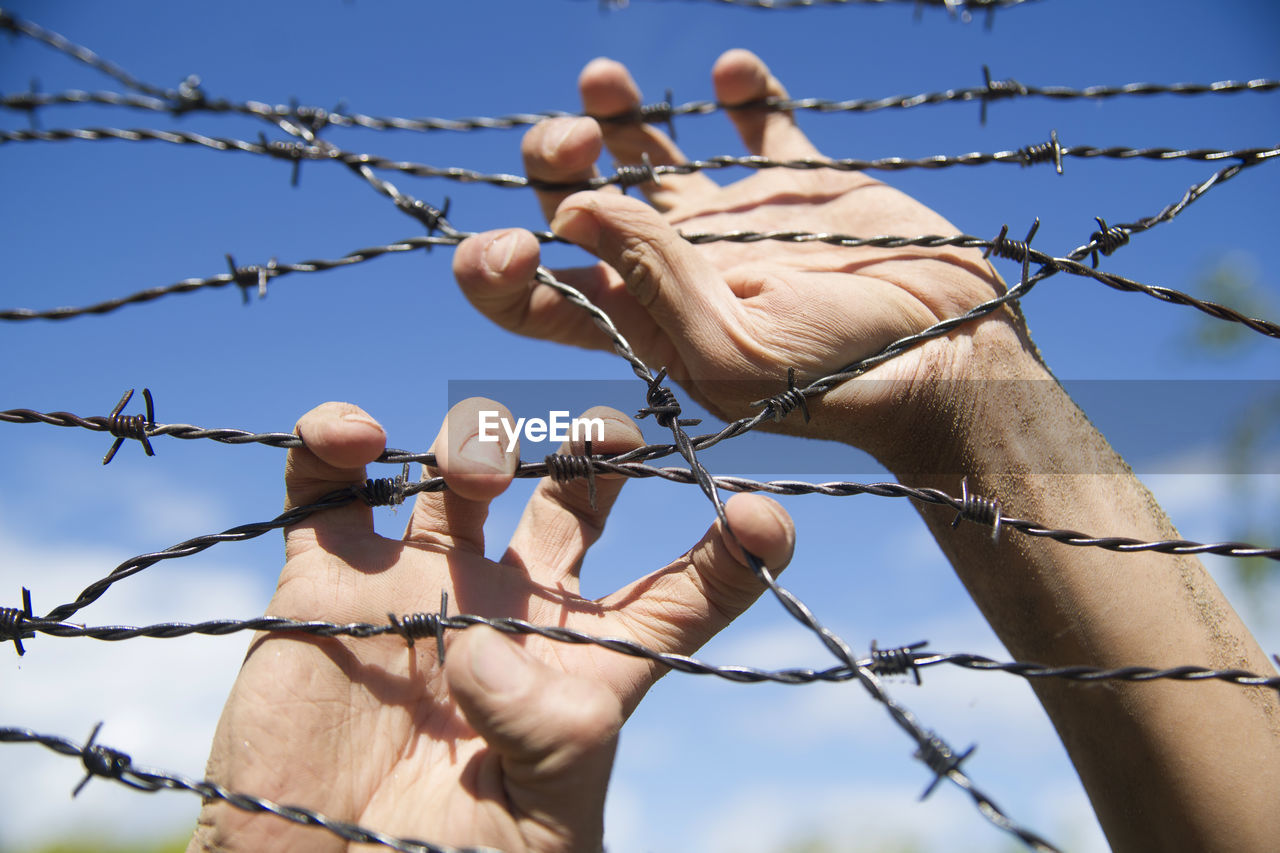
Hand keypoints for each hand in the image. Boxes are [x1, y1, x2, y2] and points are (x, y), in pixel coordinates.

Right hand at [191, 398, 793, 852]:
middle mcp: (510, 609)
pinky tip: (354, 437)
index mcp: (583, 666)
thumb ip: (548, 735)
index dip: (733, 555)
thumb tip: (483, 645)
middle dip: (601, 452)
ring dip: (479, 441)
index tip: (763, 518)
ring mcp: (421, 584)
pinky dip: (335, 443)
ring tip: (478, 469)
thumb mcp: (542, 826)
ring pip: (464, 474)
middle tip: (614, 431)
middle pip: (576, 503)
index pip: (679, 597)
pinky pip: (332, 487)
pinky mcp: (328, 581)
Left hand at [452, 50, 1040, 470]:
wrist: (950, 361)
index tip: (516, 238)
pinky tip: (730, 74)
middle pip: (576, 204)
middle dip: (553, 160)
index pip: (532, 297)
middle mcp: (673, 270)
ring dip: (611, 113)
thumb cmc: (837, 379)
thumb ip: (652, 277)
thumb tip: (574, 205)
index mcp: (639, 326)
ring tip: (599, 79)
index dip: (494, 266)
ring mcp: (734, 222)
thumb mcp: (729, 352)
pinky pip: (759, 124)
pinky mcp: (799, 186)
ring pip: (647, 156)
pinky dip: (742, 91)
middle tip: (577, 142)